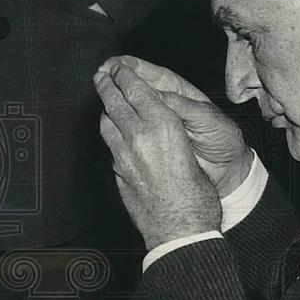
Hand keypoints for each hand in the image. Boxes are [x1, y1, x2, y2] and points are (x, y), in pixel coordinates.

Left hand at [94, 63, 221, 249]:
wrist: (181, 231)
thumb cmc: (197, 198)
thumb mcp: (193, 155)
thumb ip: (174, 139)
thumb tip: (164, 131)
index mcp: (162, 127)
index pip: (137, 89)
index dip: (126, 75)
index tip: (119, 67)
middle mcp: (138, 137)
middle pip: (114, 101)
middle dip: (107, 85)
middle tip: (102, 74)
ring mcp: (123, 157)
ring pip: (107, 123)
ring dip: (106, 109)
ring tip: (107, 102)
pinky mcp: (118, 174)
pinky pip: (110, 147)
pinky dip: (111, 135)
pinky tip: (116, 135)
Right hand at [99, 55, 251, 197]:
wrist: (227, 169)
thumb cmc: (222, 140)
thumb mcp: (207, 119)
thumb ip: (183, 107)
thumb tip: (158, 96)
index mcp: (179, 92)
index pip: (151, 73)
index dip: (130, 67)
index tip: (114, 65)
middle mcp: (165, 104)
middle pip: (136, 86)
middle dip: (116, 79)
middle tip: (100, 76)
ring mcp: (157, 123)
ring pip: (131, 107)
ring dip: (115, 100)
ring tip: (100, 94)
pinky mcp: (153, 141)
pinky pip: (134, 130)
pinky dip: (120, 125)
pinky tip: (108, 121)